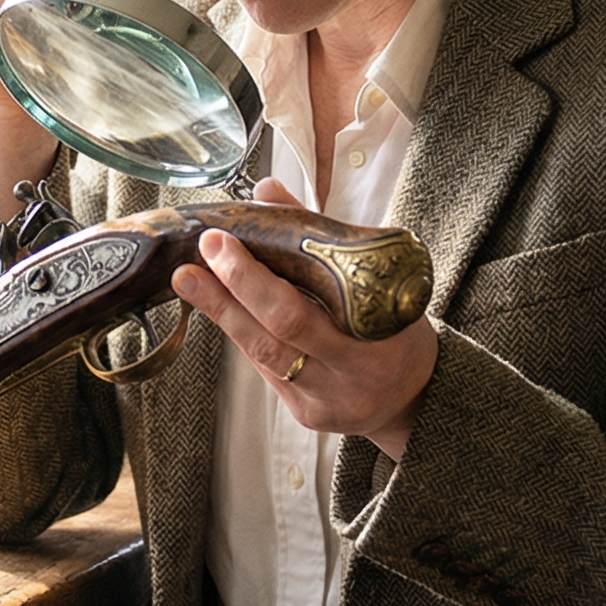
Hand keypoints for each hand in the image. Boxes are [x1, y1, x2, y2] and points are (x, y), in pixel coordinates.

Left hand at [171, 177, 436, 461]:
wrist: (416, 393)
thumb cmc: (395, 327)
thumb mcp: (376, 279)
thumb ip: (323, 235)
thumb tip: (266, 191)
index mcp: (378, 339)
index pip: (306, 308)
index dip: (257, 278)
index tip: (224, 241)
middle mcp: (352, 375)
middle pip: (280, 330)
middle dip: (234, 287)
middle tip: (205, 249)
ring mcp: (326, 400)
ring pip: (263, 353)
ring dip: (222, 310)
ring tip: (189, 278)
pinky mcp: (306, 413)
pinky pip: (266, 370)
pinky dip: (243, 333)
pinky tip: (221, 306)